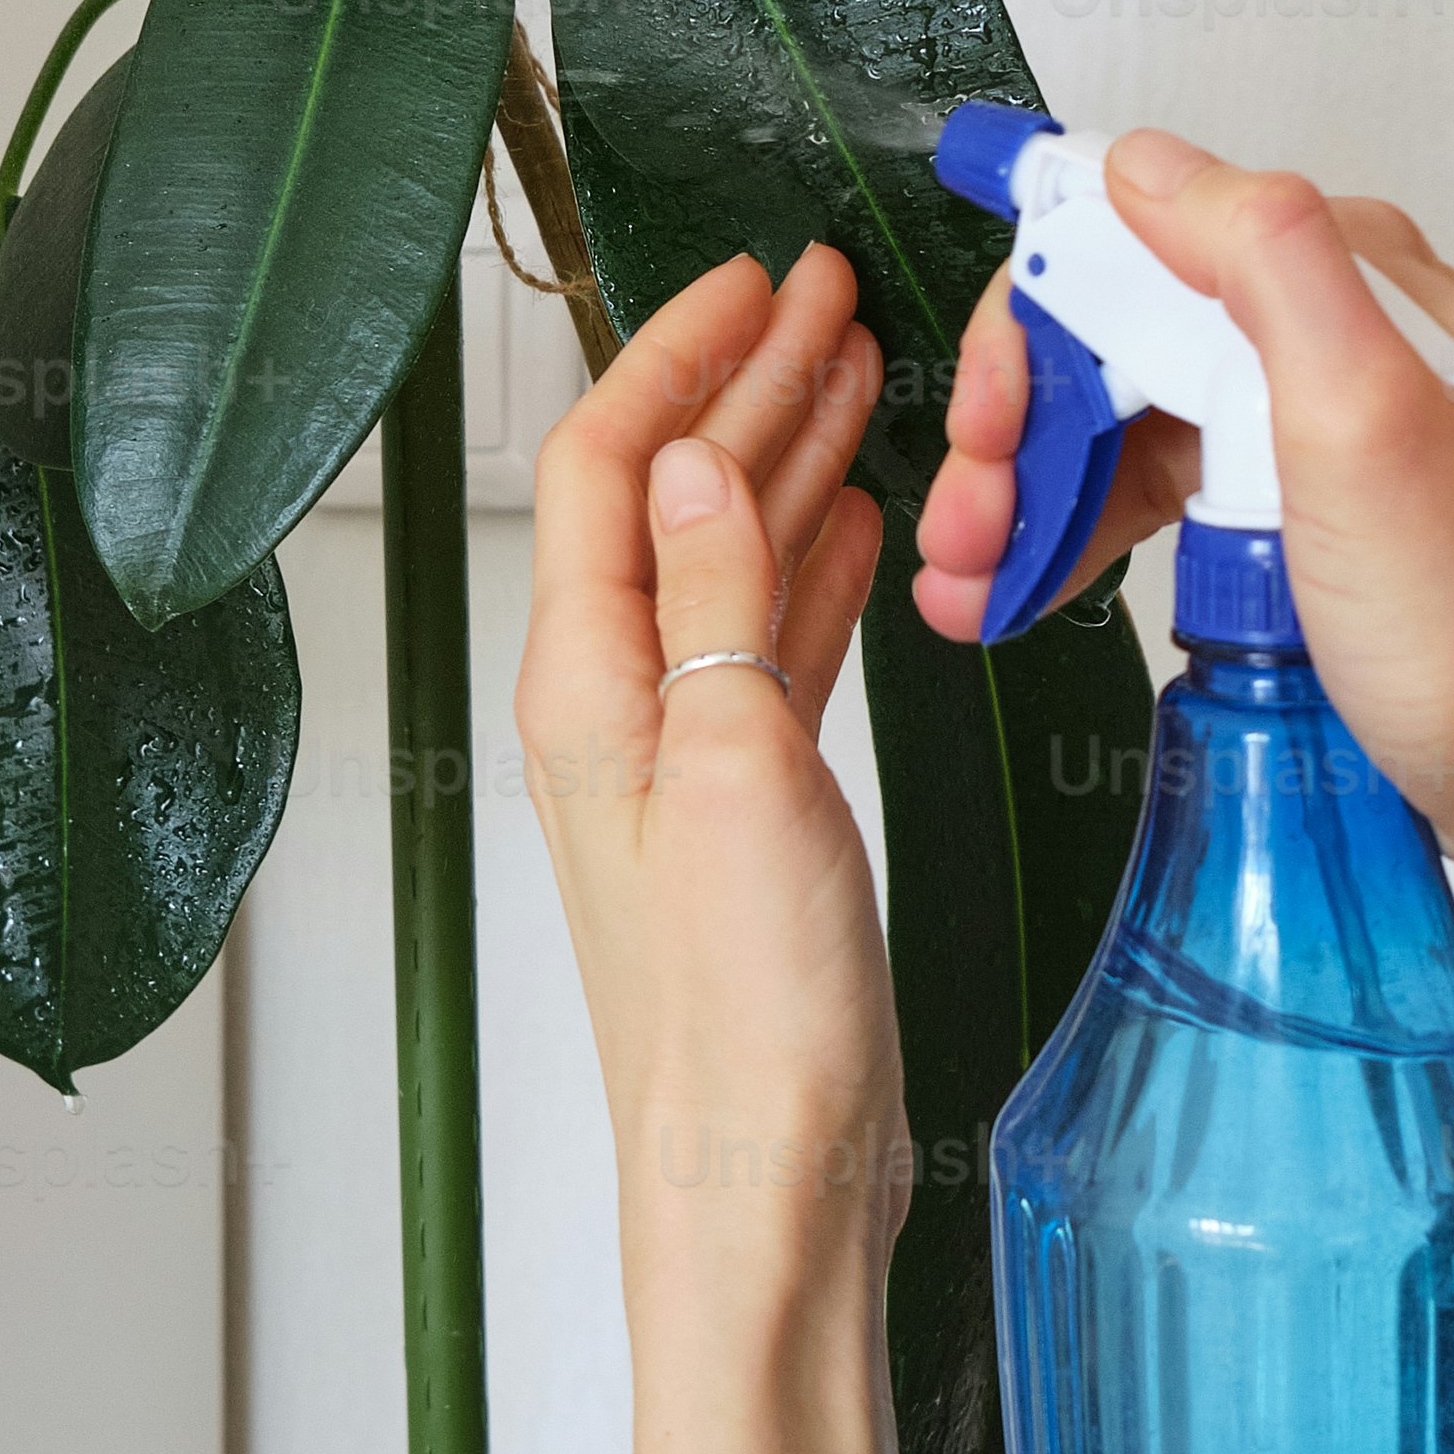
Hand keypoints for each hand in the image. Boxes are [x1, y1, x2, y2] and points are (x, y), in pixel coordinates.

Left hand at [517, 247, 919, 1453]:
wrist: (769, 1176)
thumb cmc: (745, 1014)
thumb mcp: (736, 776)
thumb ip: (711, 608)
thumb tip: (685, 453)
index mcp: (586, 688)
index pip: (610, 470)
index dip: (679, 357)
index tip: (763, 277)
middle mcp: (620, 707)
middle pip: (669, 498)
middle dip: (747, 381)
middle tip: (835, 288)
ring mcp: (685, 754)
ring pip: (734, 559)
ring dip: (791, 456)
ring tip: (865, 363)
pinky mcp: (751, 803)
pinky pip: (779, 640)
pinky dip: (822, 561)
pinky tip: (867, 513)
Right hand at [910, 130, 1453, 889]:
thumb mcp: (1366, 417)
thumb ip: (1264, 258)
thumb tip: (1149, 167)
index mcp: (1354, 290)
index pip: (1138, 246)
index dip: (1037, 329)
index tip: (987, 423)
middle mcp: (1339, 349)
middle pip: (1122, 341)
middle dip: (1020, 431)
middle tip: (970, 530)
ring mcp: (1322, 444)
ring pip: (1134, 428)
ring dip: (1034, 494)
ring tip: (977, 584)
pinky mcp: (1311, 534)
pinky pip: (1168, 505)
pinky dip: (1087, 541)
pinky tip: (1036, 593)